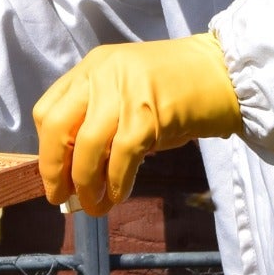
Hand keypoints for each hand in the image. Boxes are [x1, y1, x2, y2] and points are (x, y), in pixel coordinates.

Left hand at [32, 35, 242, 215]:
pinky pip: (122, 157)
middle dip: (54, 170)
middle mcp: (102, 74)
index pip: (48, 110)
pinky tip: (119, 195)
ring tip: (93, 206)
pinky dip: (117, 183)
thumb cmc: (179, 88)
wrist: (228, 73)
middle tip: (61, 197)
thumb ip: (100, 119)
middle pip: (58, 128)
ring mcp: (125, 92)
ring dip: (87, 184)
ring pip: (88, 147)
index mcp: (92, 68)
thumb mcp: (128, 92)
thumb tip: (76, 172)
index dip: (46, 149)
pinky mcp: (149, 113)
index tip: (55, 175)